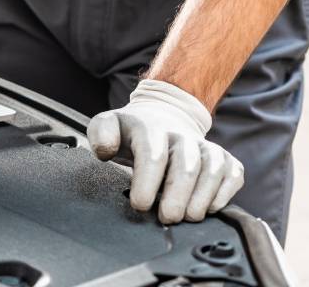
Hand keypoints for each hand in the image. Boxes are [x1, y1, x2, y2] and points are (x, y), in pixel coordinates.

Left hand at [88, 79, 244, 223]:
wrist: (163, 116)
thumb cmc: (133, 131)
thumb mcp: (108, 126)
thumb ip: (101, 134)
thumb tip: (106, 150)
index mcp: (151, 128)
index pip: (153, 155)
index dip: (148, 182)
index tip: (140, 204)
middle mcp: (182, 136)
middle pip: (187, 166)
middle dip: (177, 196)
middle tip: (167, 218)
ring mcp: (206, 146)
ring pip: (213, 170)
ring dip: (202, 198)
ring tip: (187, 217)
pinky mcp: (225, 158)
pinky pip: (233, 175)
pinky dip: (224, 194)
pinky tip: (208, 209)